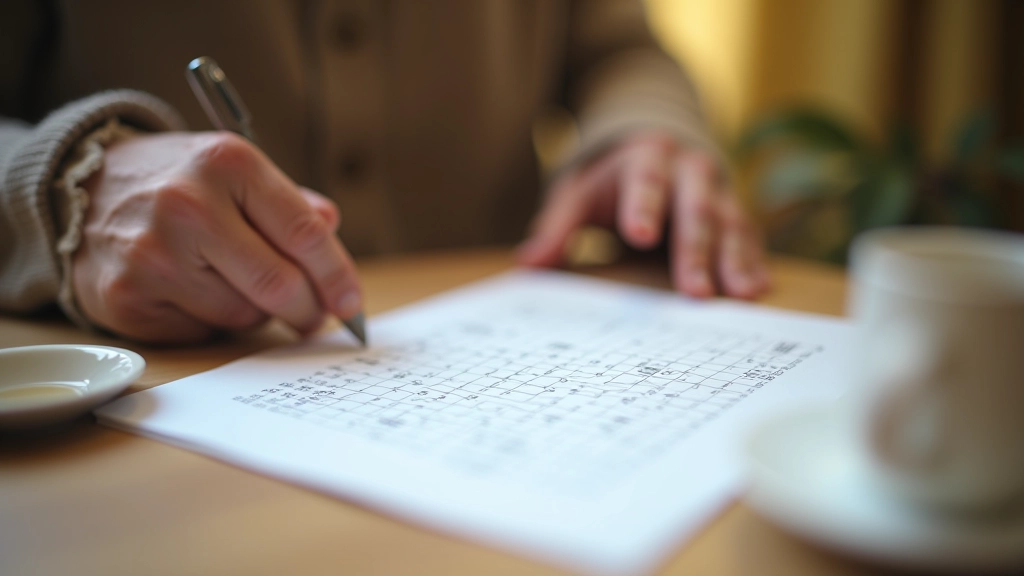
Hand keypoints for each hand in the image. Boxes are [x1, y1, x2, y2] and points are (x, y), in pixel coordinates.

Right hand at [73, 131, 361, 342]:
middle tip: (313, 317)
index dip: (338, 277)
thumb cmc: (177, 182)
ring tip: (232, 284)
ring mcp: (153, 255)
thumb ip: (289, 202)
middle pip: (280, 286)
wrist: (78, 189)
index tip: (351, 303)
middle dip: (308, 310)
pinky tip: (191, 291)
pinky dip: (211, 321)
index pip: (305, 235)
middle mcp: (189, 207)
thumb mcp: (234, 170)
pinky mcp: (127, 298)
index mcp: (228, 165)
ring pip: (243, 314)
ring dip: (255, 312)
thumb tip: (331, 230)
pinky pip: (201, 331)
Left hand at [517, 132, 768, 298]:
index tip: (639, 236)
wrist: (656, 154)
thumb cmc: (611, 184)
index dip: (643, 207)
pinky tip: (758, 287)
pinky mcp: (734, 213)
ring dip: (735, 260)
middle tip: (695, 292)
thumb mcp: (578, 196)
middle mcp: (689, 170)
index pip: (645, 180)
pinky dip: (754, 262)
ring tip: (741, 294)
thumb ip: (556, 228)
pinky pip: (749, 236)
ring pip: (729, 223)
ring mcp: (717, 191)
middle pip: (694, 209)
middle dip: (695, 251)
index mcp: (646, 158)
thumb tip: (528, 264)